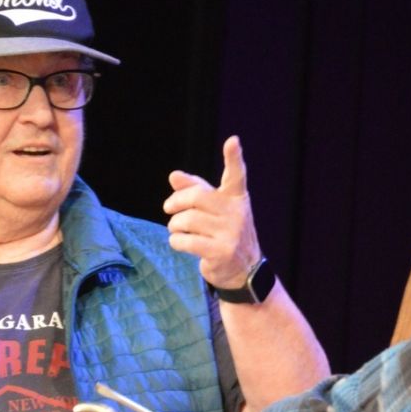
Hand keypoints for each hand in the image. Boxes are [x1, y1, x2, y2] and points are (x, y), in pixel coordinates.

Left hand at [165, 135, 262, 289]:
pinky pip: (186, 241)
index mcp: (236, 198)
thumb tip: (174, 175)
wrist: (242, 270)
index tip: (233, 141)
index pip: (236, 175)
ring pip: (187, 220)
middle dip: (175, 202)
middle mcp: (237, 213)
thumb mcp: (214, 209)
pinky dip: (176, 241)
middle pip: (196, 197)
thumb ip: (195, 190)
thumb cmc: (223, 232)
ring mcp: (231, 234)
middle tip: (168, 209)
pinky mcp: (220, 252)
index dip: (233, 158)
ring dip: (174, 225)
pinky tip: (179, 243)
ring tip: (176, 229)